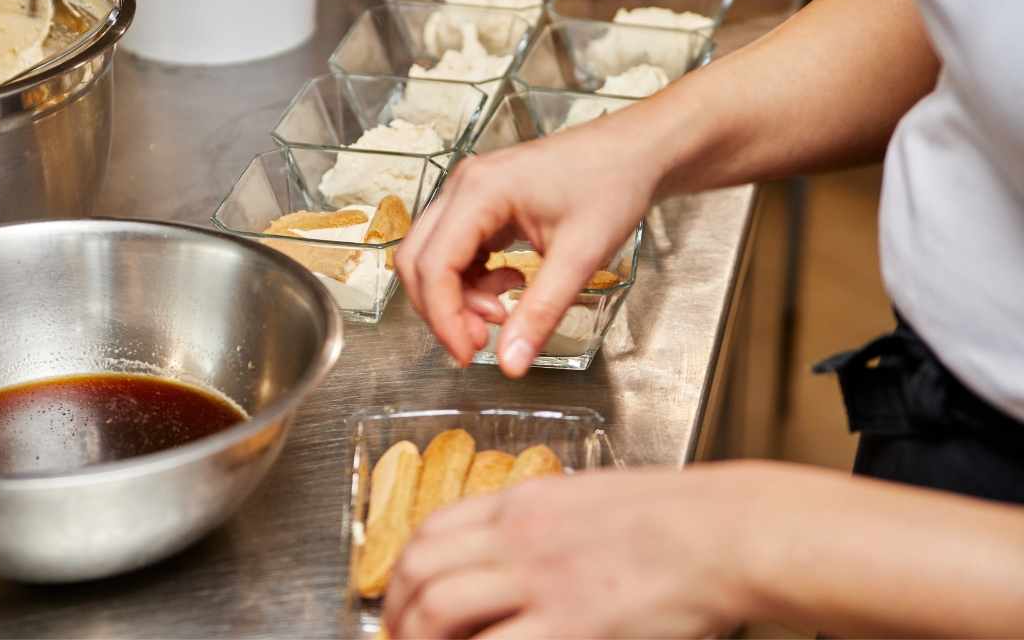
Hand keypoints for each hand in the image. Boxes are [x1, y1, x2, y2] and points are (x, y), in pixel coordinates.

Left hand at [382, 463, 762, 638]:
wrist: (728, 532)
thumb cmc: (679, 516)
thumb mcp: (594, 500)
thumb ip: (547, 526)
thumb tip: (517, 559)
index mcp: (526, 504)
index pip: (434, 528)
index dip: (405, 571)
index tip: (403, 598)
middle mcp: (520, 536)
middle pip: (423, 567)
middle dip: (398, 610)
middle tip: (400, 636)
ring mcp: (541, 580)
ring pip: (441, 607)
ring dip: (420, 636)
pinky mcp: (570, 624)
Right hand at [395, 116, 660, 375]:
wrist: (635, 151)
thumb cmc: (612, 186)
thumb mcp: (579, 257)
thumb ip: (540, 312)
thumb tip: (509, 363)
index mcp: (480, 191)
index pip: (435, 265)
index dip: (444, 318)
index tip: (469, 355)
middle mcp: (463, 187)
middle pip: (419, 260)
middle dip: (442, 309)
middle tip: (480, 342)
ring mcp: (468, 192)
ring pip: (433, 257)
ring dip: (457, 296)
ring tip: (504, 313)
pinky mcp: (480, 203)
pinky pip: (455, 250)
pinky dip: (472, 280)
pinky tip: (511, 284)